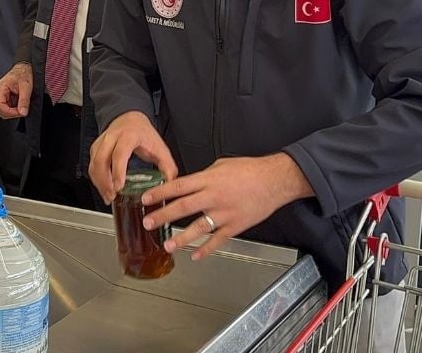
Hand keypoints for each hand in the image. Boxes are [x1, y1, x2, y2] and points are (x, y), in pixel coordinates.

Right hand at [0, 63, 33, 118]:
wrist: (24, 68)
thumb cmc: (23, 73)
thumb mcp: (26, 87)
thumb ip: (24, 101)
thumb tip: (23, 112)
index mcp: (0, 88)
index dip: (9, 112)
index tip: (19, 113)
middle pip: (0, 110)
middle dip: (11, 113)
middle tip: (22, 111)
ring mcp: (1, 95)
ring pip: (3, 110)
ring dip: (12, 112)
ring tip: (22, 107)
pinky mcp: (5, 97)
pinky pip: (7, 107)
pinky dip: (14, 109)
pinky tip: (20, 104)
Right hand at [88, 111, 178, 203]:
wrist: (130, 119)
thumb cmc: (143, 133)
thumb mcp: (159, 147)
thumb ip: (167, 165)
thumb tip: (170, 183)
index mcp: (129, 136)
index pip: (119, 154)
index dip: (118, 171)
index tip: (119, 186)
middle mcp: (112, 138)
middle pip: (101, 160)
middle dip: (104, 181)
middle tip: (112, 195)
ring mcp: (102, 142)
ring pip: (94, 163)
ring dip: (99, 182)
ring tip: (108, 196)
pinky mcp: (96, 148)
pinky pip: (92, 165)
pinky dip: (96, 179)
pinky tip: (104, 188)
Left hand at [140, 153, 313, 260]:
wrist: (275, 180)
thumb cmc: (250, 170)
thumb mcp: (221, 165)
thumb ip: (203, 176)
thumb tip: (188, 183)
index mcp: (208, 179)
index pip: (178, 186)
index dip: (160, 193)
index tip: (145, 199)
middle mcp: (214, 196)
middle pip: (183, 207)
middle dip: (163, 216)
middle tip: (148, 223)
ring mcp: (225, 213)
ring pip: (199, 227)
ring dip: (181, 237)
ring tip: (167, 244)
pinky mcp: (236, 225)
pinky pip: (218, 240)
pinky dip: (207, 249)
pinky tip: (196, 255)